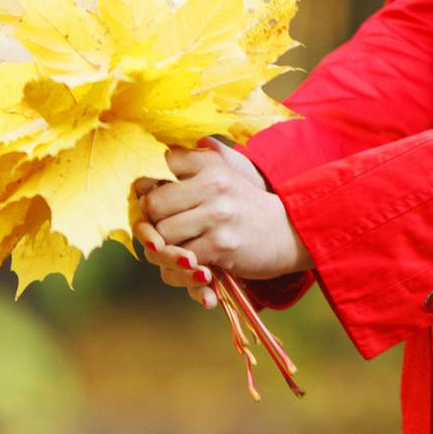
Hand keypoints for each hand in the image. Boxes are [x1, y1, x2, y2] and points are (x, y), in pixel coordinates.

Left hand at [133, 138, 313, 306]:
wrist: (289, 232)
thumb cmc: (245, 207)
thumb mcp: (224, 176)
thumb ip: (189, 167)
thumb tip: (143, 177)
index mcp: (210, 164)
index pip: (158, 166)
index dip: (149, 186)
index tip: (158, 198)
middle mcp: (214, 184)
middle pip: (152, 205)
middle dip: (151, 222)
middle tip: (162, 230)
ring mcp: (218, 215)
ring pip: (162, 236)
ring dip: (163, 250)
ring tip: (176, 250)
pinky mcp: (222, 246)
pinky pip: (181, 261)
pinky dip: (179, 270)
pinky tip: (192, 265)